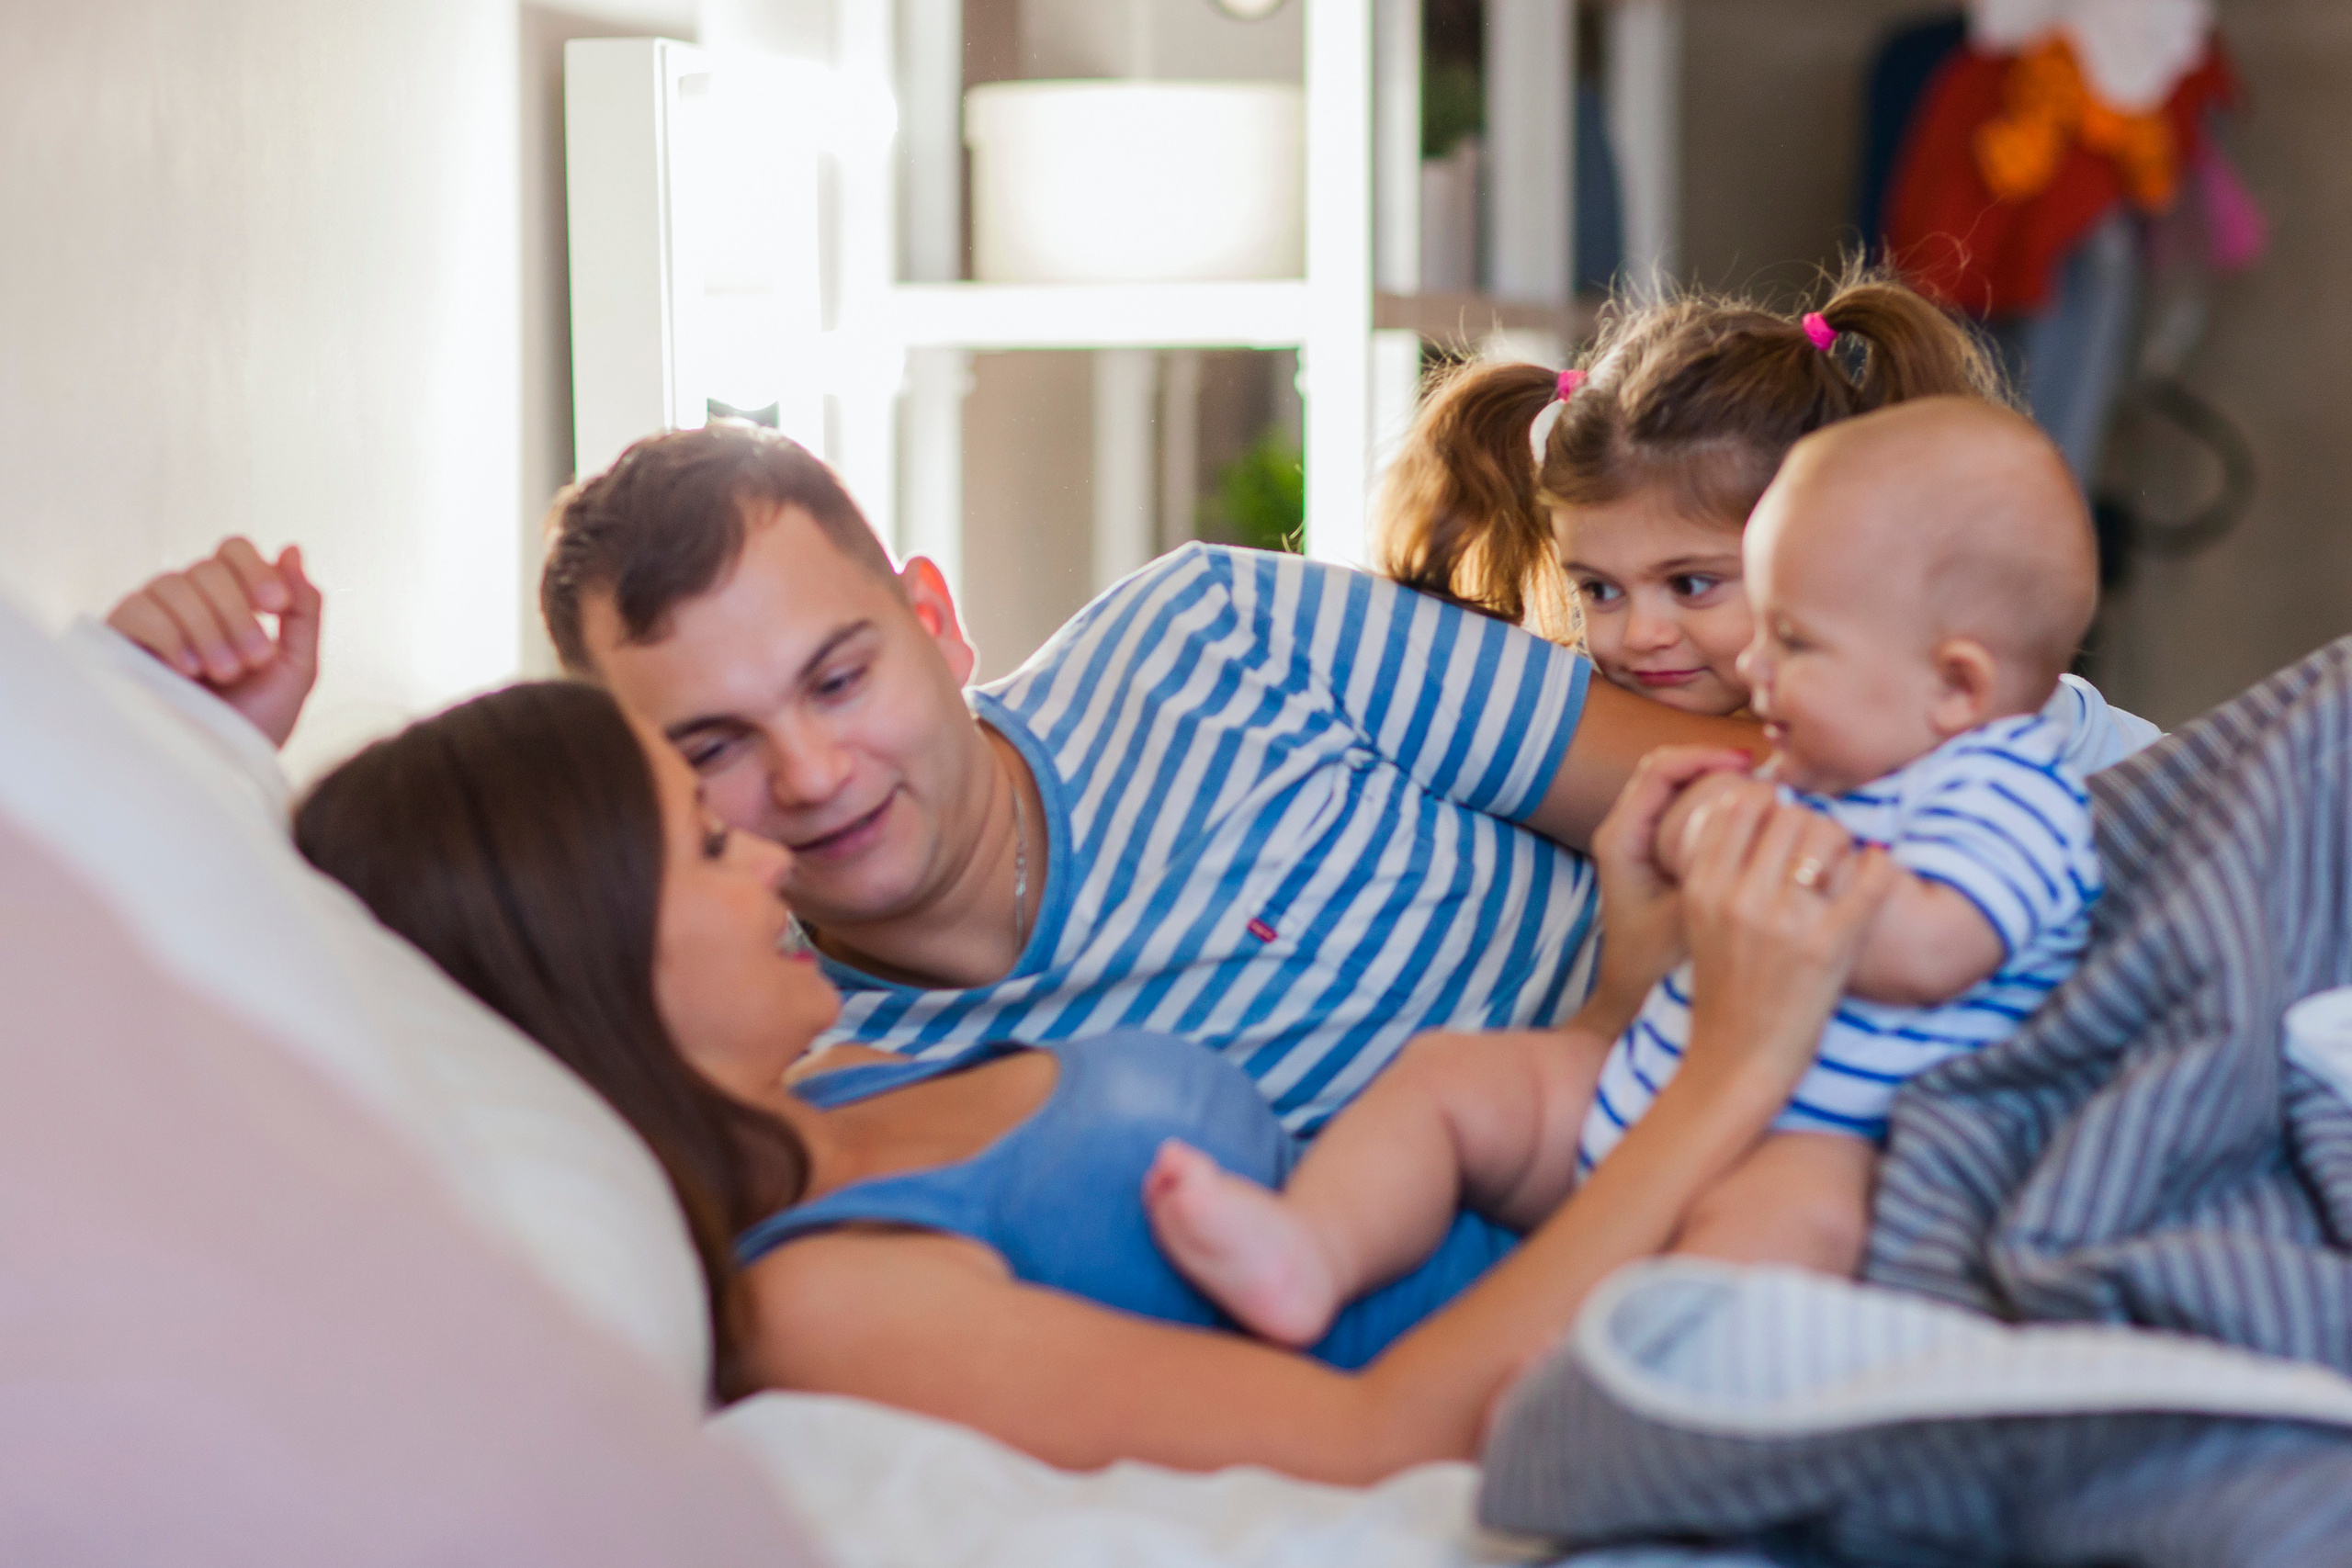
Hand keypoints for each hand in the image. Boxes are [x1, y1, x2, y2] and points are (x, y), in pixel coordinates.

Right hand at [106, 538, 320, 747]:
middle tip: (252, 661)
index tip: (276, 607)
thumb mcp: (296, 667)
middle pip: (207, 567)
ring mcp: (152, 618)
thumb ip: (302, 610)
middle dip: (237, 613)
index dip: (255, 569)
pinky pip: (138, 609)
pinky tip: (185, 670)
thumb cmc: (258, 722)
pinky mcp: (120, 640)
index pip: (234, 550)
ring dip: (208, 629)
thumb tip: (291, 549)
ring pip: (173, 584)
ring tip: (221, 674)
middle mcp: (189, 603)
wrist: (219, 768)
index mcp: (231, 602)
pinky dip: (169, 635)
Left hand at [1574, 746, 1752, 1033]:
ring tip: (1762, 791)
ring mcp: (1635, 844)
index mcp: (1620, 839)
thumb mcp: (1692, 915)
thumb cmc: (1657, 965)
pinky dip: (1715, 810)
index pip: (1660, 769)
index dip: (1704, 756)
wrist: (1630, 998)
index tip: (1747, 764)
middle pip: (1668, 771)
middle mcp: (1621, 833)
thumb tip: (1770, 827)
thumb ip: (1722, 870)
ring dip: (1716, 785)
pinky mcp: (1651, 857)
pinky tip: (1752, 821)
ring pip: (1677, 791)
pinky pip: (1683, 815)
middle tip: (1762, 772)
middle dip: (1714, 764)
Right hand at [1676, 789, 1895, 1098]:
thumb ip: (1717, 865)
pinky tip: (1877, 870)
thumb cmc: (1724, 985)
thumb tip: (1758, 797)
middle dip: (1810, 821)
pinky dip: (1879, 867)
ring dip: (1842, 840)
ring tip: (1843, 862)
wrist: (1737, 1059)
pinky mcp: (1830, 946)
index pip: (1741, 804)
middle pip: (1789, 814)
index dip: (1768, 801)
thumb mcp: (1698, 920)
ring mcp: (1786, 922)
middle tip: (1819, 844)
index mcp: (1703, 888)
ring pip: (1827, 834)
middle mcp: (1740, 899)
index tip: (1783, 818)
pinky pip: (1870, 878)